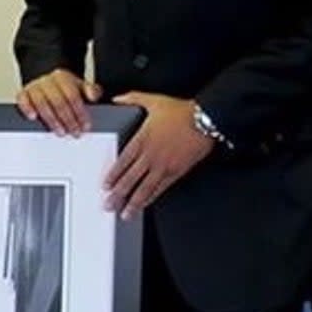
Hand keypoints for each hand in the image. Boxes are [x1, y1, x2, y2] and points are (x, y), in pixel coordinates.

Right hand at [16, 68, 102, 135]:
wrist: (48, 82)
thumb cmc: (65, 88)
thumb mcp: (80, 86)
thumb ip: (90, 90)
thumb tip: (93, 95)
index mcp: (62, 77)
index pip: (72, 95)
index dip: (80, 112)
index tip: (85, 126)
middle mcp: (47, 81)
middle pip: (58, 101)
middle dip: (68, 120)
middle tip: (75, 132)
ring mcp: (34, 86)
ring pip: (42, 103)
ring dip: (52, 120)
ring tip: (61, 132)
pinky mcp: (23, 93)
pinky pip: (22, 100)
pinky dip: (27, 108)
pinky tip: (33, 117)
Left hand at [103, 92, 214, 218]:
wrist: (206, 120)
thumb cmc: (182, 111)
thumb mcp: (153, 100)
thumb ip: (132, 98)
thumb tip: (117, 98)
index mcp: (142, 140)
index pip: (123, 162)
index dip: (113, 176)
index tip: (105, 186)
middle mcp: (151, 155)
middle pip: (130, 179)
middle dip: (118, 194)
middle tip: (108, 204)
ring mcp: (163, 166)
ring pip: (144, 188)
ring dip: (133, 202)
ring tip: (125, 212)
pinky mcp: (176, 172)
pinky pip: (161, 188)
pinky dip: (151, 198)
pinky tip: (144, 204)